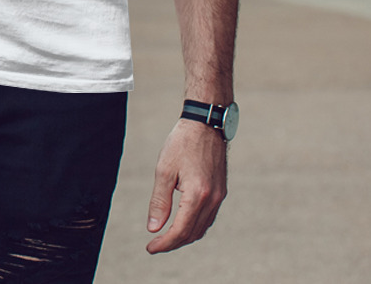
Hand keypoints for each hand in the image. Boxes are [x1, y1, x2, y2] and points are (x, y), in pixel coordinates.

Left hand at [146, 119, 227, 253]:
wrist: (205, 123)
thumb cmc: (182, 143)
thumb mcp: (164, 170)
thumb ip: (159, 201)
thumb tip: (153, 228)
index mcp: (197, 195)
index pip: (180, 230)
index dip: (164, 243)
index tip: (150, 248)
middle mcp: (212, 199)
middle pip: (192, 233)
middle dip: (173, 242)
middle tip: (155, 244)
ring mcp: (219, 196)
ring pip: (202, 228)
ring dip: (185, 236)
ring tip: (166, 236)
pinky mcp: (221, 191)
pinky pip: (209, 217)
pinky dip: (195, 225)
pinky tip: (183, 222)